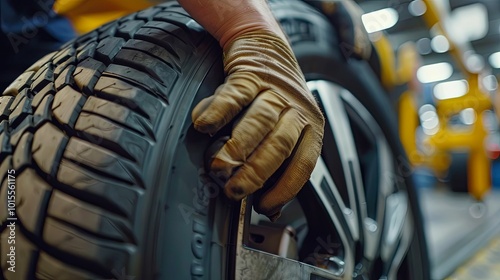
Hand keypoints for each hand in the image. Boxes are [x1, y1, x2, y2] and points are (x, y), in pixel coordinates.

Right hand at [192, 30, 323, 220]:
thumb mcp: (285, 126)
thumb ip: (277, 161)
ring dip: (238, 148)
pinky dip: (219, 111)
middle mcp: (296, 107)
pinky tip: (205, 126)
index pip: (303, 164)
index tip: (264, 205)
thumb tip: (268, 207)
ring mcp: (274, 89)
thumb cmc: (273, 96)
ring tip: (219, 167)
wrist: (265, 45)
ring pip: (259, 122)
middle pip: (280, 145)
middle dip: (256, 172)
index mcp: (310, 125)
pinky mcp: (250, 73)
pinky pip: (235, 94)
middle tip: (234, 190)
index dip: (284, 188)